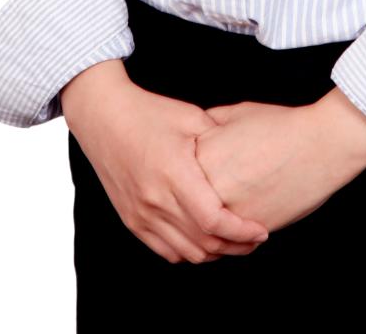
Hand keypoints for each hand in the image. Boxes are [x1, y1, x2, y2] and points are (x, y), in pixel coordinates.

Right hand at [64, 73, 270, 264]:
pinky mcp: (131, 220)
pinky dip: (189, 252)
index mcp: (174, 173)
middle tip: (255, 239)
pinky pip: (166, 250)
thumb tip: (251, 157)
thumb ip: (221, 140)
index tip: (261, 230)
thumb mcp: (191, 117)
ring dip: (214, 253)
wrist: (104, 117)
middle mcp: (155, 199)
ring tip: (234, 242)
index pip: (213, 220)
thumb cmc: (150, 112)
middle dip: (235, 246)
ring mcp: (141, 214)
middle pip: (203, 242)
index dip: (241, 231)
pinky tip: (204, 240)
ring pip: (186, 252)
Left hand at [193, 97, 365, 234]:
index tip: (189, 181)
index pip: (176, 178)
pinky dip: (227, 244)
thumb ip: (208, 125)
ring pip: (202, 234)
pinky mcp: (248, 228)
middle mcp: (208, 184)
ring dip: (205, 236)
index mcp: (201, 154)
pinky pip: (227, 243)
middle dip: (186, 212)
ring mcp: (228, 209)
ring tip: (215, 228)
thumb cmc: (281, 125)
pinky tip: (234, 235)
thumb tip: (194, 134)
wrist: (320, 143)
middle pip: (184, 208)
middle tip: (193, 210)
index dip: (181, 182)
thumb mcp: (236, 114)